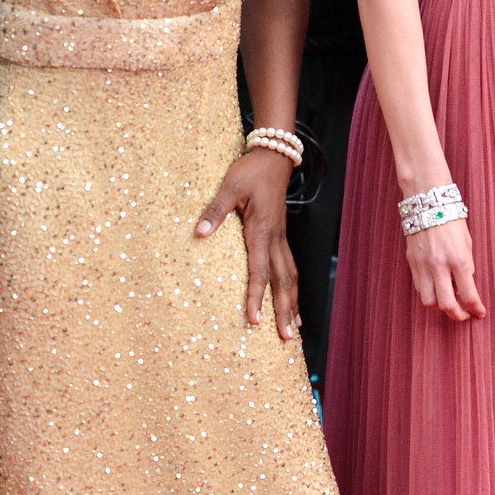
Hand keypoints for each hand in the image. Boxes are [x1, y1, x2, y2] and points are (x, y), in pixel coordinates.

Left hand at [194, 147, 301, 339]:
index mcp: (262, 231)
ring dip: (292, 303)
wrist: (274, 157)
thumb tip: (199, 233)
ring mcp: (280, 238)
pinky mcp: (280, 236)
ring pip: (291, 276)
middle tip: (286, 338)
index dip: (257, 297)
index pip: (260, 271)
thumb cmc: (251, 171)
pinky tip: (293, 300)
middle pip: (283, 281)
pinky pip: (289, 267)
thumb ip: (215, 211)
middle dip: (284, 310)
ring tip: (294, 328)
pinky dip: (292, 288)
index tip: (254, 320)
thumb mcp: (230, 186)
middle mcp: (275, 239)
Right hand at [405, 214, 484, 321]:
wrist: (428, 202)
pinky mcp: (412, 263)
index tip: (479, 313)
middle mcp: (439, 265)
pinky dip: (429, 293)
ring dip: (440, 306)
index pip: (469, 294)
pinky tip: (437, 287)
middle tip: (464, 315)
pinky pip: (419, 287)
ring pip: (429, 301)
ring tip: (448, 300)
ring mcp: (423, 265)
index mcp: (458, 259)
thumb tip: (465, 285)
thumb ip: (467, 264)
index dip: (475, 308)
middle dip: (457, 315)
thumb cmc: (452, 219)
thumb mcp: (467, 241)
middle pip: (446, 305)